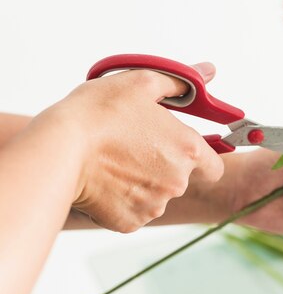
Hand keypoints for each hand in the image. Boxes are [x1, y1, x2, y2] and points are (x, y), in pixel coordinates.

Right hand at [56, 63, 223, 232]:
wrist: (58, 149)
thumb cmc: (99, 113)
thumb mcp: (141, 82)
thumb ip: (181, 82)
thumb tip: (209, 71)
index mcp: (187, 150)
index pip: (213, 166)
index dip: (200, 159)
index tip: (181, 151)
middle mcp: (177, 182)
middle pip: (181, 179)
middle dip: (163, 166)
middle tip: (134, 147)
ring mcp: (154, 205)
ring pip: (156, 195)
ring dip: (143, 183)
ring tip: (114, 161)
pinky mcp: (129, 222)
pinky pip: (133, 211)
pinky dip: (122, 200)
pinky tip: (104, 181)